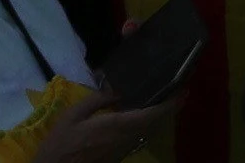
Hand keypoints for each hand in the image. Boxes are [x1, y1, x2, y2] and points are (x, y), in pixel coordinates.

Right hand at [39, 90, 178, 162]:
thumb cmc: (60, 144)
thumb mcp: (72, 115)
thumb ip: (97, 100)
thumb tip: (118, 91)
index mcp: (117, 126)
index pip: (154, 114)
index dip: (172, 103)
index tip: (184, 89)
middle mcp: (127, 139)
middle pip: (157, 123)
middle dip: (170, 107)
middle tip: (179, 89)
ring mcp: (124, 150)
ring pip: (150, 131)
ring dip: (160, 116)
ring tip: (165, 97)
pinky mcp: (119, 155)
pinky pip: (140, 137)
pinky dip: (148, 124)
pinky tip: (144, 113)